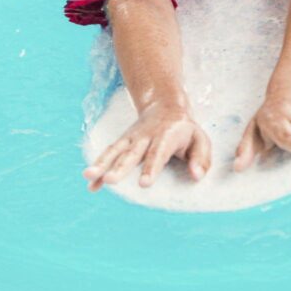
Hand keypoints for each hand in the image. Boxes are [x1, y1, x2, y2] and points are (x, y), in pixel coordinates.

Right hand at [83, 104, 211, 191]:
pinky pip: (108, 154)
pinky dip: (99, 167)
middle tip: (110, 181)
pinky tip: (90, 184)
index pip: (158, 152)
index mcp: (167, 135)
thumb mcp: (200, 139)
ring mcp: (131, 139)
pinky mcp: (122, 142)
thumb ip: (201, 158)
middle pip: (132, 153)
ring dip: (102, 163)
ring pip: (115, 151)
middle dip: (121, 167)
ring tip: (89, 176)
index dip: (151, 167)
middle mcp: (146, 136)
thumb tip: (196, 176)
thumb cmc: (185, 131)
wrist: (166, 106)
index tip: (143, 183)